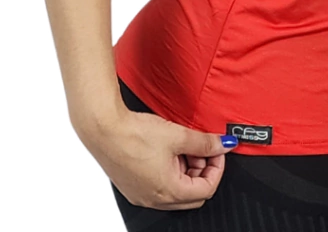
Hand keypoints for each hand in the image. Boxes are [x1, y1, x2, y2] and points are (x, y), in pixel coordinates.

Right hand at [84, 104, 238, 210]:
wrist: (103, 129)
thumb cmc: (134, 134)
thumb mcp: (177, 135)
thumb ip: (204, 142)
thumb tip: (223, 144)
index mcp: (168, 191)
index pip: (207, 189)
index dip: (217, 167)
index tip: (217, 149)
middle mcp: (154, 199)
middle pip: (192, 193)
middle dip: (202, 169)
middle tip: (201, 147)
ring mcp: (142, 195)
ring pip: (176, 190)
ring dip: (186, 169)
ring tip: (182, 144)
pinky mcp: (133, 186)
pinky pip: (159, 185)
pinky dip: (170, 170)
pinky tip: (167, 149)